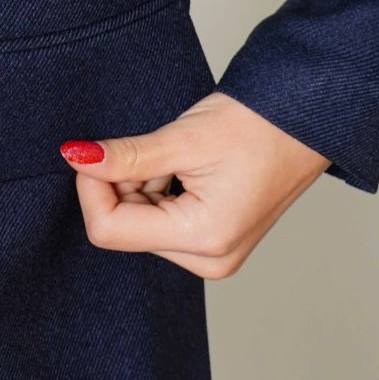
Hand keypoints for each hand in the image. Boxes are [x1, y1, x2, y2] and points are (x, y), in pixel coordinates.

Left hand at [59, 90, 330, 277]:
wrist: (301, 120)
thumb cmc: (257, 125)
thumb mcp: (182, 138)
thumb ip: (126, 156)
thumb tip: (77, 159)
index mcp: (204, 239)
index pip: (110, 231)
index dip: (92, 187)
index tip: (96, 152)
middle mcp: (208, 259)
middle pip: (123, 228)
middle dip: (122, 184)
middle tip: (154, 151)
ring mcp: (212, 254)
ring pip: (139, 223)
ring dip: (141, 184)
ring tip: (178, 157)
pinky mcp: (212, 241)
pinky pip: (160, 221)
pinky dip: (157, 190)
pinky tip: (184, 167)